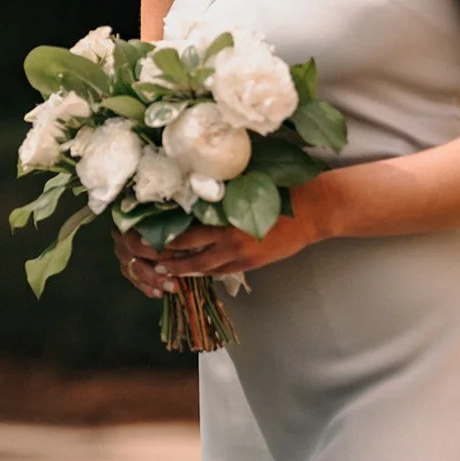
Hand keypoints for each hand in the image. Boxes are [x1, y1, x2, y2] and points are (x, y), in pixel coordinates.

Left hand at [113, 180, 326, 296]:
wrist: (313, 209)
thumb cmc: (281, 190)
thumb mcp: (247, 187)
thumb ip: (221, 197)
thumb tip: (195, 196)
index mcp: (225, 214)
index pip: (186, 230)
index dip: (165, 236)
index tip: (146, 234)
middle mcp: (229, 236)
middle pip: (188, 252)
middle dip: (166, 258)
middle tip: (146, 258)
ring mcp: (240, 253)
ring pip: (202, 267)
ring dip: (180, 270)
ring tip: (161, 272)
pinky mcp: (251, 262)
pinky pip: (221, 271)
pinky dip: (205, 272)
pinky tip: (193, 272)